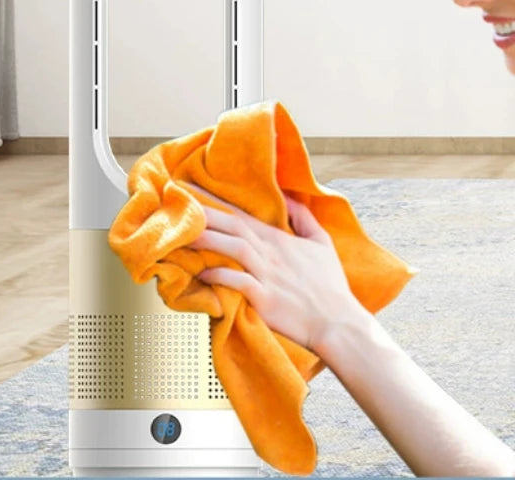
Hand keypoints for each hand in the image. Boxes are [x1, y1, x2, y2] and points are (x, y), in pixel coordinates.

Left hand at [183, 182, 360, 352]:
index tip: (193, 191)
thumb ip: (304, 218)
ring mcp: (268, 275)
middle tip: (177, 202)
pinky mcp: (265, 299)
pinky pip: (238, 283)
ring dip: (207, 240)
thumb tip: (289, 197)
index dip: (217, 201)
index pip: (243, 214)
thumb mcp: (322, 243)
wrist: (337, 322)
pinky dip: (219, 277)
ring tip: (182, 235)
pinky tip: (201, 275)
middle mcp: (271, 253)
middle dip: (204, 213)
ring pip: (233, 248)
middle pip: (233, 226)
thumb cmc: (330, 285)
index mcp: (280, 239)